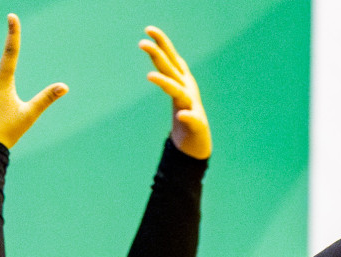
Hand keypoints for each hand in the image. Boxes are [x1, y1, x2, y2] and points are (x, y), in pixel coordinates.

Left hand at [140, 27, 209, 159]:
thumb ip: (167, 72)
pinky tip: (183, 115)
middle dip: (157, 55)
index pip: (170, 58)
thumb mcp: (176, 90)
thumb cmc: (186, 114)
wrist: (198, 142)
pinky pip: (193, 119)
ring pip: (178, 92)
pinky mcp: (197, 124)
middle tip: (142, 43)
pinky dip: (189, 116)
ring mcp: (192, 106)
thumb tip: (156, 50)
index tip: (148, 29)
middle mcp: (187, 89)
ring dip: (165, 83)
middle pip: (170, 70)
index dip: (162, 43)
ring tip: (150, 76)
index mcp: (182, 81)